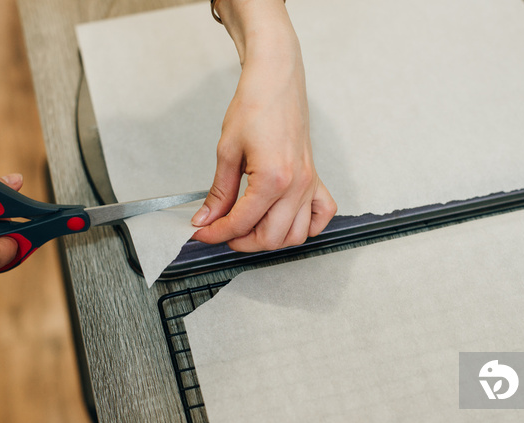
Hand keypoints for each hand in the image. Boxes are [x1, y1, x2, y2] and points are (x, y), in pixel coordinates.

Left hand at [191, 0, 335, 251]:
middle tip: (221, 230)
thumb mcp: (227, 151)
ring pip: (296, 235)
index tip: (202, 232)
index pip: (241, 222)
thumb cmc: (254, 106)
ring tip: (248, 228)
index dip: (216, 232)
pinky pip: (321, 216)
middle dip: (241, 241)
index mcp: (272, 179)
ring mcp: (310, 184)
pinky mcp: (316, 179)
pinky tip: (285, 220)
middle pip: (270, 237)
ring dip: (270, 239)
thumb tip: (206, 218)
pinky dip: (307, 226)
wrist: (276, 81)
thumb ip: (219, 192)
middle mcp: (296, 186)